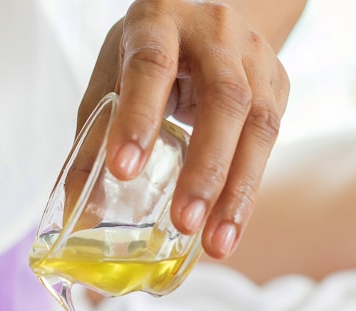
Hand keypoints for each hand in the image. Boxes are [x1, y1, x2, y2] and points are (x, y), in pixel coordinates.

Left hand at [80, 0, 290, 259]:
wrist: (207, 25)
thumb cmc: (149, 58)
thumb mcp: (113, 82)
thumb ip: (94, 143)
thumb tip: (77, 216)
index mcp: (160, 20)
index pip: (151, 65)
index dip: (139, 117)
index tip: (123, 170)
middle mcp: (215, 33)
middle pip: (224, 98)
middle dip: (205, 167)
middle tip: (184, 222)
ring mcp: (255, 58)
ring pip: (258, 126)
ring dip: (237, 192)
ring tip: (216, 244)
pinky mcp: (278, 87)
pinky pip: (269, 144)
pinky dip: (246, 193)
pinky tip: (229, 229)